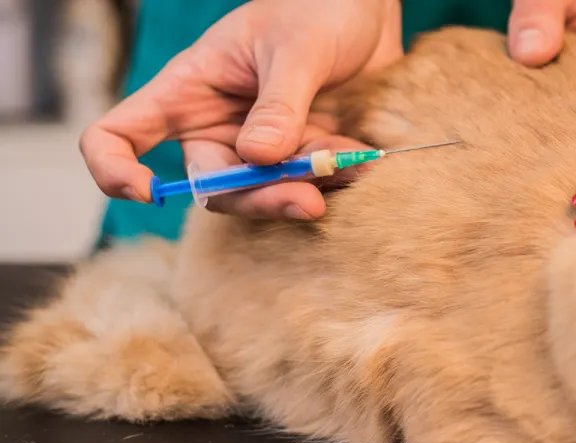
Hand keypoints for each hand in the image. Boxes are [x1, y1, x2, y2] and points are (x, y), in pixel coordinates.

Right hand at [79, 0, 400, 220]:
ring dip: (303, 191)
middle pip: (212, 186)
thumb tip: (258, 159)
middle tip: (306, 200)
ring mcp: (262, 146)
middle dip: (257, 197)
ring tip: (346, 167)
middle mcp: (218, 125)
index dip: (115, 169)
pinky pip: (312, 185)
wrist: (368, 11)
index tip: (146, 192)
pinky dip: (336, 181)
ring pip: (265, 194)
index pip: (121, 134)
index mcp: (189, 89)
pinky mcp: (304, 156)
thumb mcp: (297, 50)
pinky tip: (365, 164)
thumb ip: (279, 105)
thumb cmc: (318, 10)